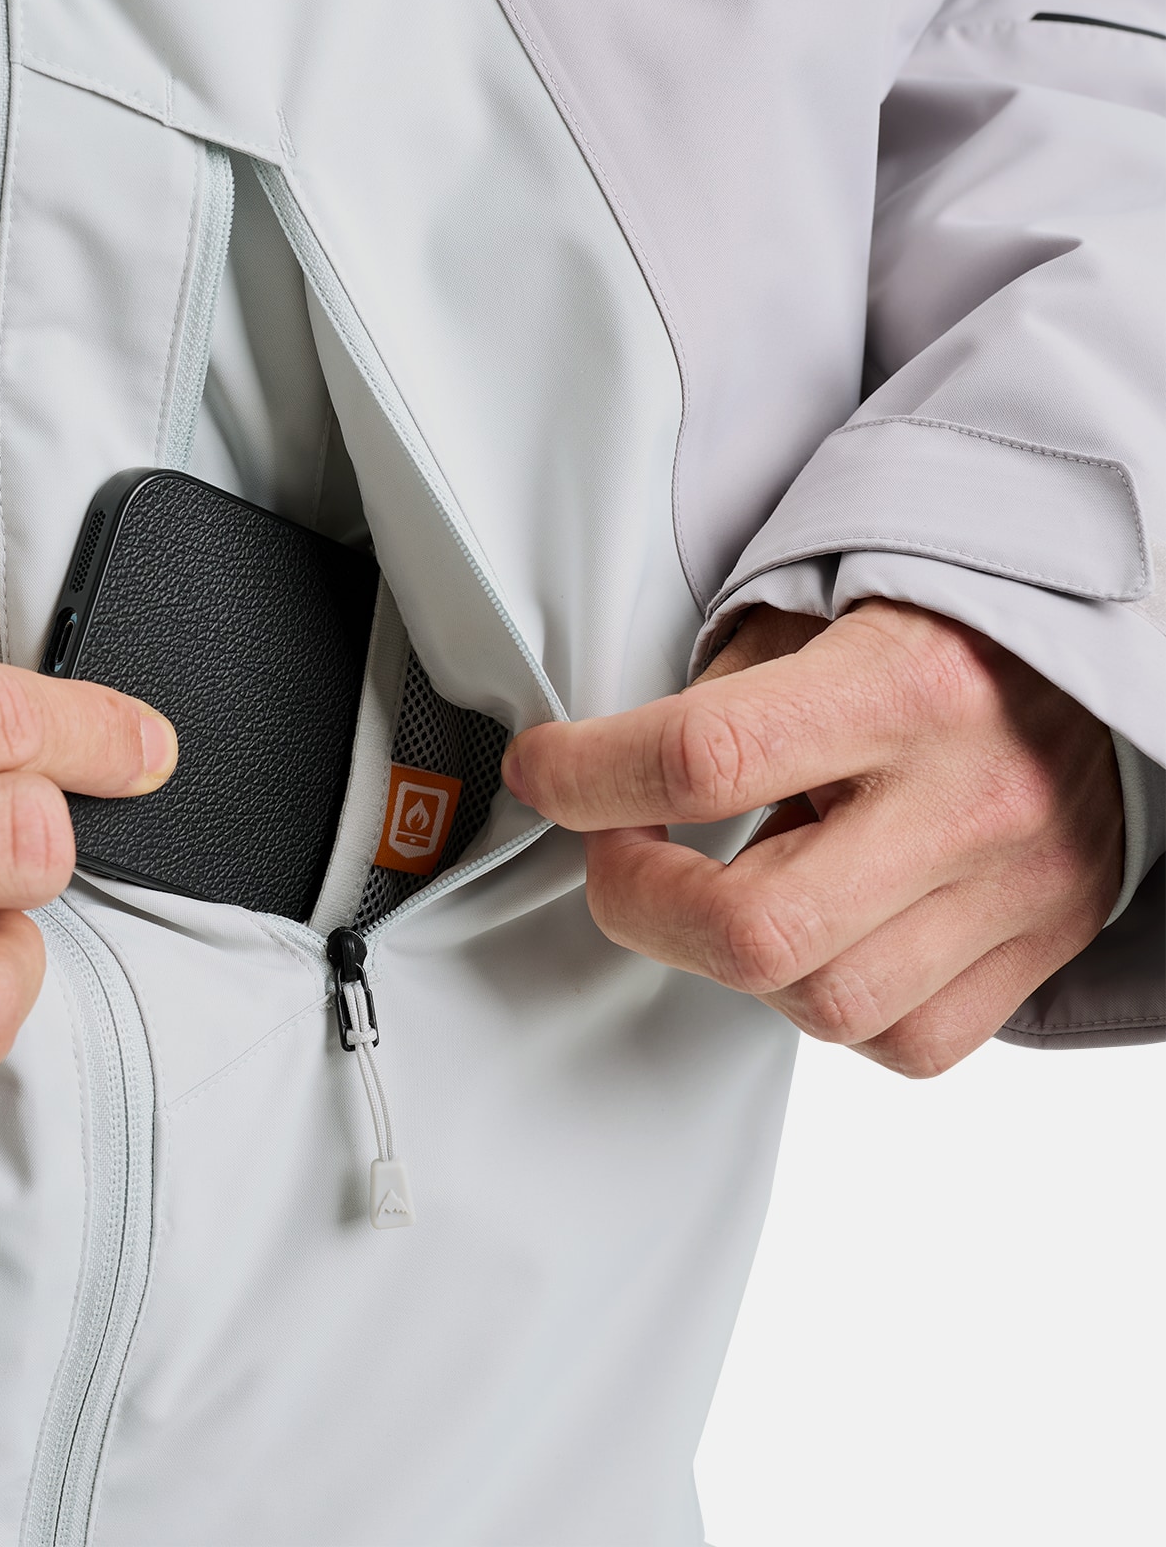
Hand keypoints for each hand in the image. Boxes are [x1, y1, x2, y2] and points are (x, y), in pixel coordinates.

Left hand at [501, 601, 1122, 1074]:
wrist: (1102, 653)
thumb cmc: (946, 623)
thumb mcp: (820, 607)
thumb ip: (719, 692)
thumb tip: (602, 772)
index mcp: (903, 686)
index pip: (703, 760)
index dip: (587, 777)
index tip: (545, 772)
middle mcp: (965, 799)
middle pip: (754, 929)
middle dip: (641, 902)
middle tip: (620, 853)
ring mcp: (1012, 890)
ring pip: (824, 1005)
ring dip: (734, 958)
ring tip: (733, 881)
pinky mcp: (1040, 949)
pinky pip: (907, 1041)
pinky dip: (832, 1004)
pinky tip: (820, 932)